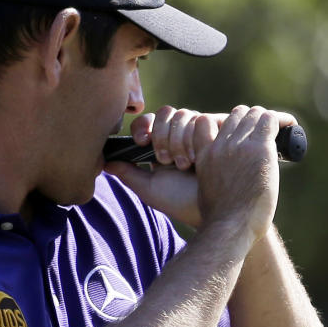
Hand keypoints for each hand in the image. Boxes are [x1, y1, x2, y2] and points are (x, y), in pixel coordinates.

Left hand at [105, 106, 296, 239]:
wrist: (216, 212)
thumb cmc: (182, 203)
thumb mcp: (150, 190)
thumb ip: (128, 175)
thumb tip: (104, 163)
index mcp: (162, 144)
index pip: (150, 122)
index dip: (144, 126)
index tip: (142, 142)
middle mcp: (182, 134)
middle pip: (167, 113)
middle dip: (164, 136)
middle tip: (167, 160)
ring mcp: (203, 131)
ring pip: (186, 114)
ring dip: (181, 139)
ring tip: (186, 164)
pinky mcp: (222, 131)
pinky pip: (206, 118)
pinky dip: (200, 135)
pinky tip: (201, 156)